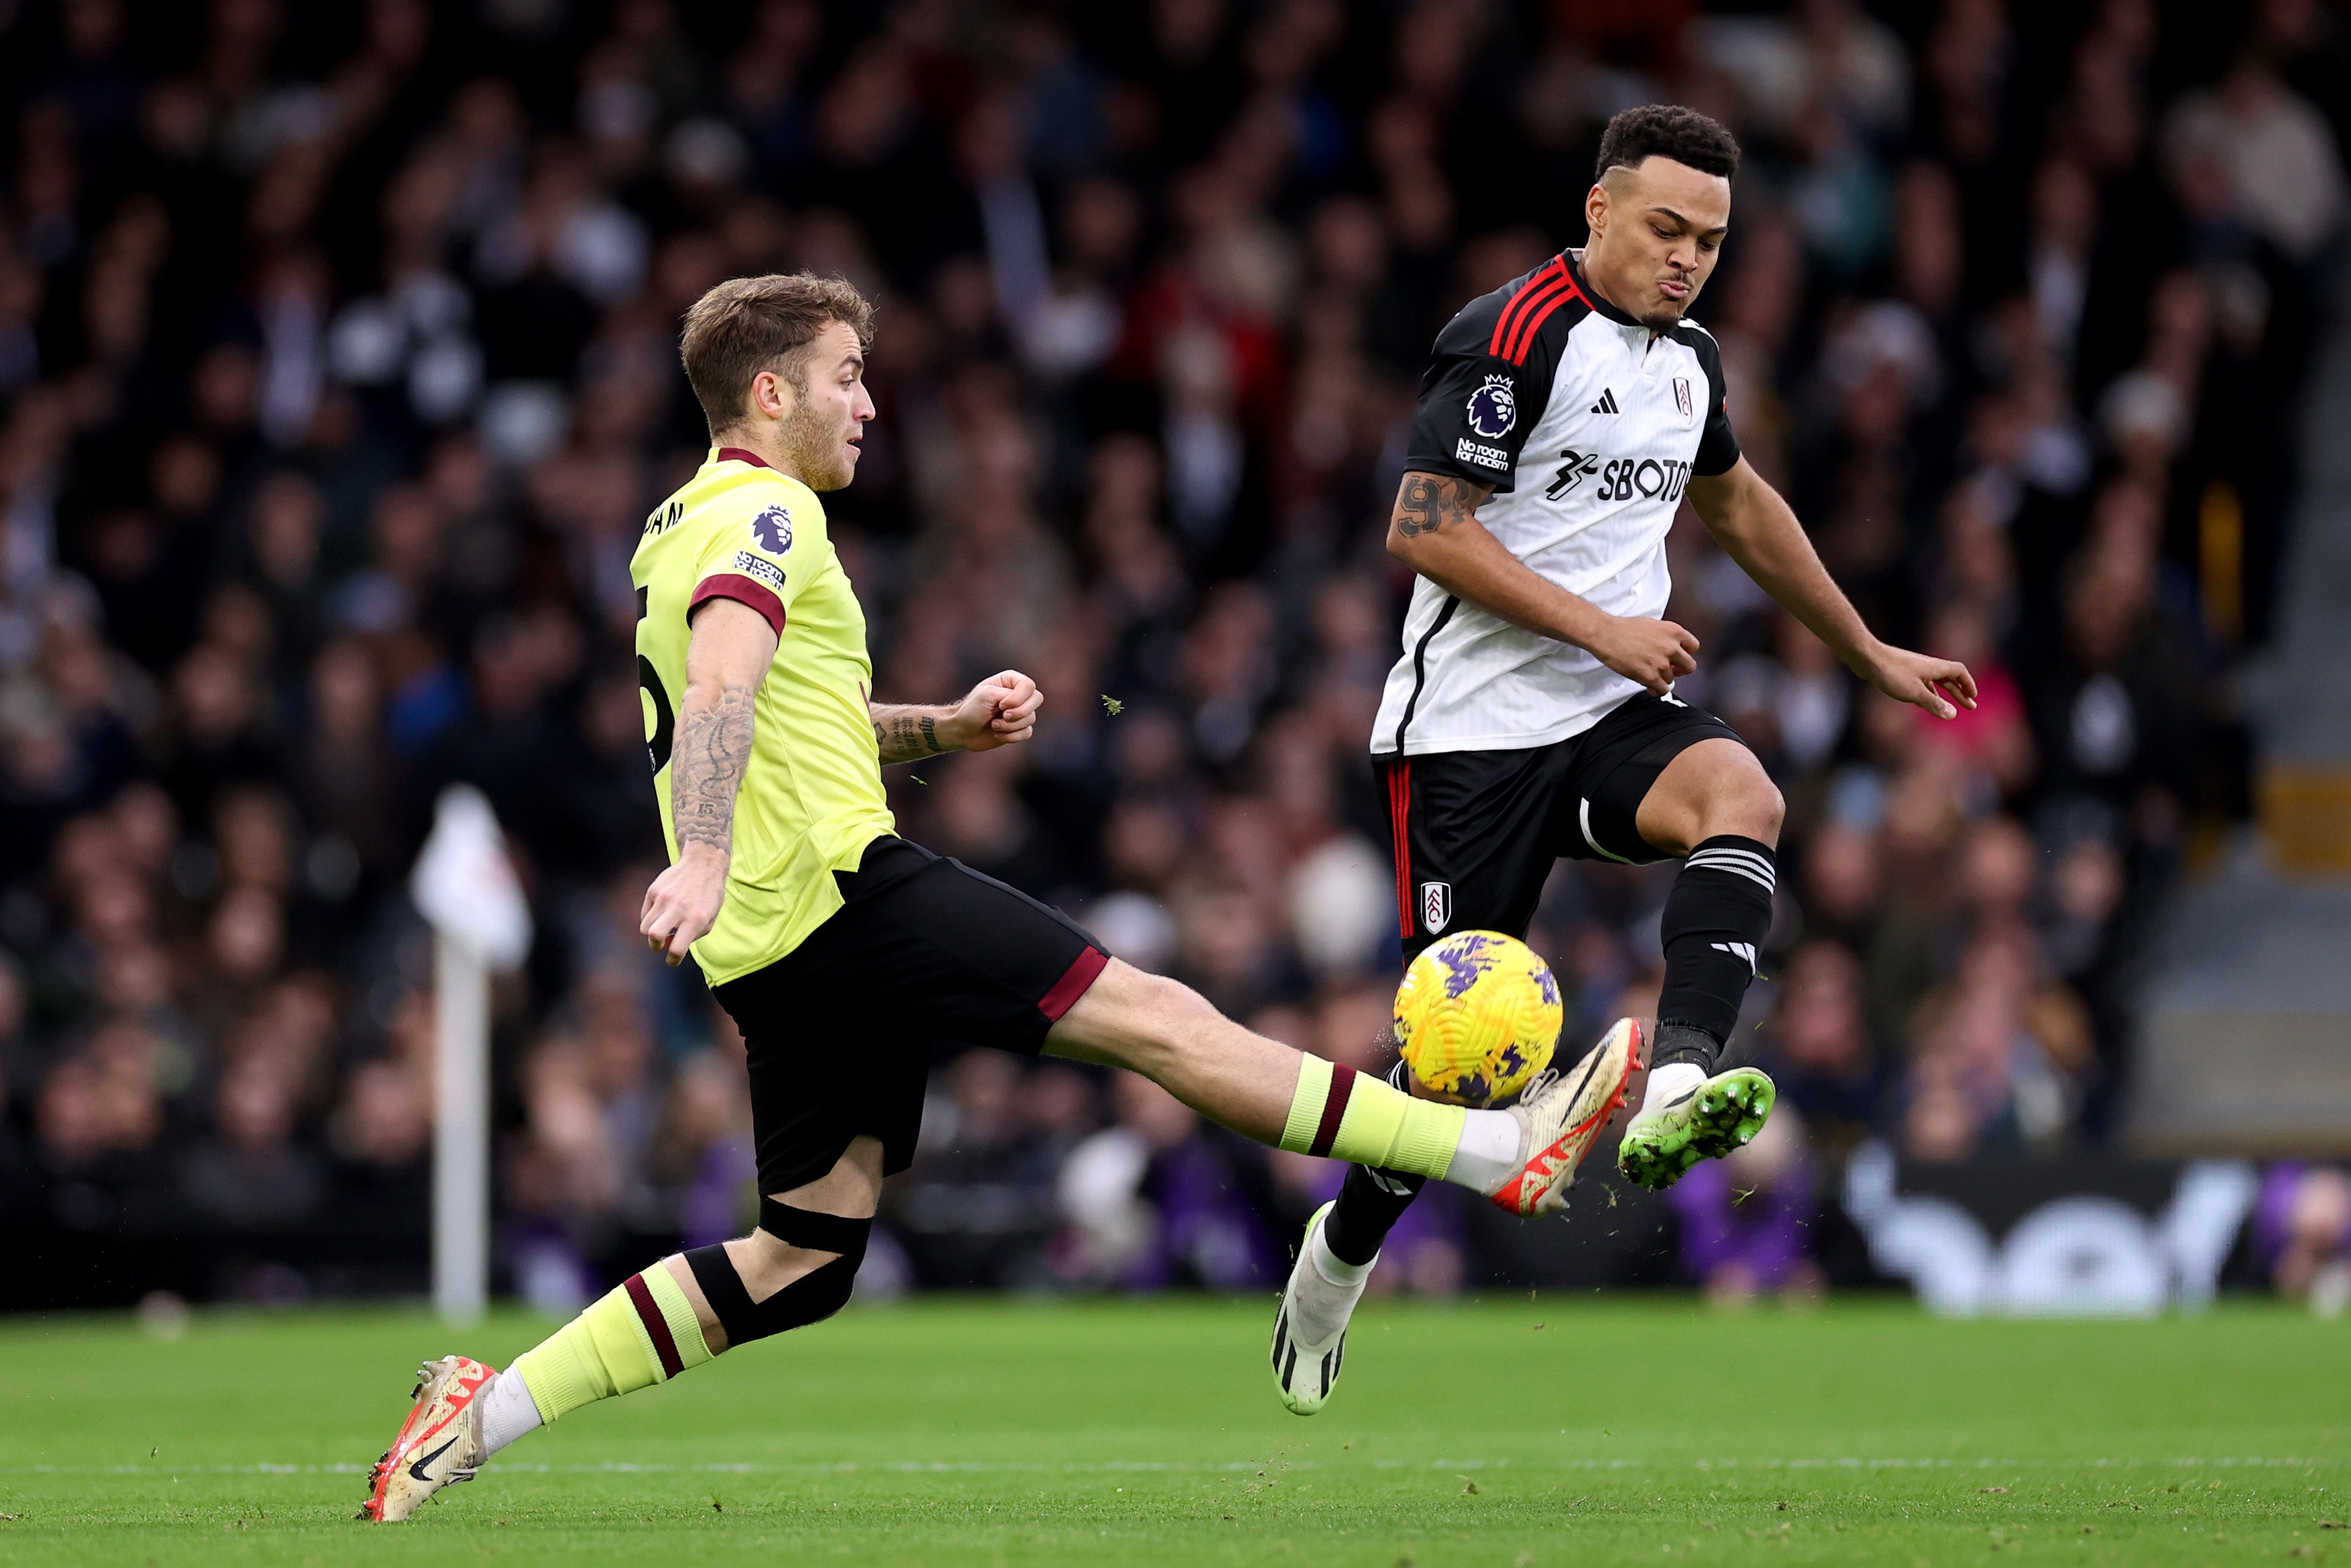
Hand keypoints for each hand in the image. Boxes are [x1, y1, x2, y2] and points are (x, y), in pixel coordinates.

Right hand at [640, 848, 725, 966]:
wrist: (703, 863)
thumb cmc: (709, 895)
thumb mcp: (710, 918)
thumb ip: (692, 936)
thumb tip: (669, 946)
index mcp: (696, 919)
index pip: (677, 949)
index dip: (672, 960)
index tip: (672, 960)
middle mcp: (678, 909)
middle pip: (654, 936)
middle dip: (655, 946)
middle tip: (662, 943)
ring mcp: (664, 898)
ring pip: (645, 926)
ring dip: (652, 932)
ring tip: (663, 926)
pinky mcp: (654, 889)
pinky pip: (645, 913)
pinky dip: (650, 918)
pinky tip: (662, 912)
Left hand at [945, 670, 1042, 751]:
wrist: (962, 731)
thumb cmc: (971, 710)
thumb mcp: (987, 695)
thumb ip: (1009, 695)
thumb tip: (1024, 709)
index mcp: (1010, 681)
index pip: (1028, 685)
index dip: (1018, 698)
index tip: (1001, 705)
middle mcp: (1018, 694)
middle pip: (1037, 699)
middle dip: (1019, 712)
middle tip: (1003, 715)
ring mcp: (1020, 712)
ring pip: (1031, 718)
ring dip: (1010, 726)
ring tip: (994, 725)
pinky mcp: (1019, 728)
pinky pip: (1027, 732)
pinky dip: (1011, 736)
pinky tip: (997, 734)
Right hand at [1587, 614, 1699, 695]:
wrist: (1607, 635)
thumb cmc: (1624, 628)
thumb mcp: (1653, 625)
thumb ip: (1666, 636)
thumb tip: (1671, 648)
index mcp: (1673, 631)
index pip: (1694, 646)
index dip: (1686, 653)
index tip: (1680, 657)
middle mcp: (1671, 647)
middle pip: (1690, 666)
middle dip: (1681, 670)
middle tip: (1672, 670)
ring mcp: (1661, 663)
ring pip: (1672, 679)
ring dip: (1662, 678)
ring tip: (1649, 673)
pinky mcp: (1650, 676)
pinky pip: (1662, 689)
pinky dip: (1657, 689)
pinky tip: (1650, 686)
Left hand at [1866, 643, 1977, 719]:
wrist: (1867, 657)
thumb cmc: (1891, 673)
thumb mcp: (1915, 693)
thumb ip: (1934, 704)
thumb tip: (1953, 715)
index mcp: (1935, 667)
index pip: (1960, 672)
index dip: (1969, 684)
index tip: (1973, 697)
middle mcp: (1928, 666)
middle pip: (1950, 678)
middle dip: (1961, 693)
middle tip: (1971, 707)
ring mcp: (1915, 669)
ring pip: (1935, 682)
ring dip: (1944, 695)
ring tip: (1950, 708)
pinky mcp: (1902, 672)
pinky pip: (1921, 684)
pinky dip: (1928, 693)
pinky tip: (1924, 703)